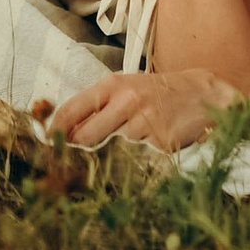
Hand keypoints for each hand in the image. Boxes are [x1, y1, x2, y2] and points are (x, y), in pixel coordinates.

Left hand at [50, 66, 241, 151]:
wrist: (204, 95)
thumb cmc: (158, 93)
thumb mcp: (127, 89)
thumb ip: (97, 108)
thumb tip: (63, 134)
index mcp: (113, 86)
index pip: (72, 110)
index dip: (54, 131)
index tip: (45, 146)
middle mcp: (126, 102)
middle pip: (85, 138)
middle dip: (78, 152)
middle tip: (72, 163)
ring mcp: (145, 123)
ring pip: (112, 150)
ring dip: (115, 153)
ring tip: (132, 142)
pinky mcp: (160, 142)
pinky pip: (138, 157)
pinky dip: (139, 157)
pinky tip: (152, 144)